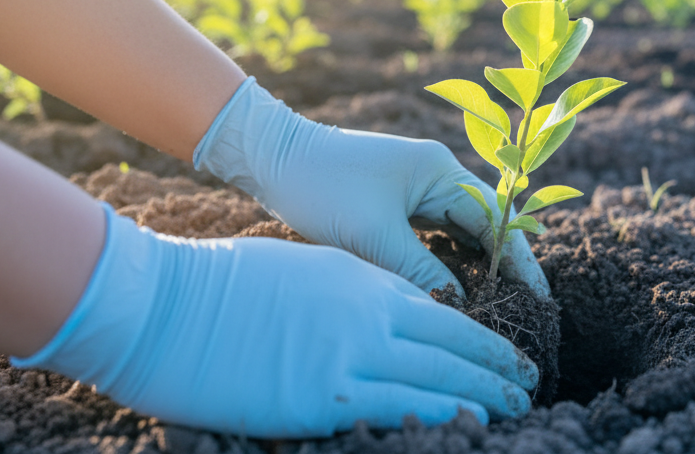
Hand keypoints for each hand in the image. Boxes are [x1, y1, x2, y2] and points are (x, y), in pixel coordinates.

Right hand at [13, 205, 536, 435]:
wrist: (164, 301)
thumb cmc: (217, 286)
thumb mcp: (300, 272)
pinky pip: (403, 405)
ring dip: (487, 392)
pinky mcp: (326, 395)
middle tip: (529, 382)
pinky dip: (446, 413)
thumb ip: (347, 293)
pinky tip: (473, 422)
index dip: (477, 334)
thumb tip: (378, 315)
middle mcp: (369, 311)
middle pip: (454, 340)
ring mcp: (350, 352)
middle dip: (497, 364)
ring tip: (519, 406)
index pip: (438, 309)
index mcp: (360, 280)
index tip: (500, 351)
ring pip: (441, 374)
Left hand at [193, 77, 549, 297]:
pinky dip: (450, 263)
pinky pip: (437, 237)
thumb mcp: (372, 236)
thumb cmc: (320, 187)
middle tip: (525, 310)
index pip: (496, 219)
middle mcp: (438, 176)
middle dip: (505, 267)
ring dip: (479, 267)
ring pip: (463, 234)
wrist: (268, 157)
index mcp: (441, 171)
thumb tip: (462, 306)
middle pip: (486, 226)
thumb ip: (421, 271)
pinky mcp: (398, 203)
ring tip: (498, 307)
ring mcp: (419, 188)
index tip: (537, 299)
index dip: (518, 261)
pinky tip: (458, 290)